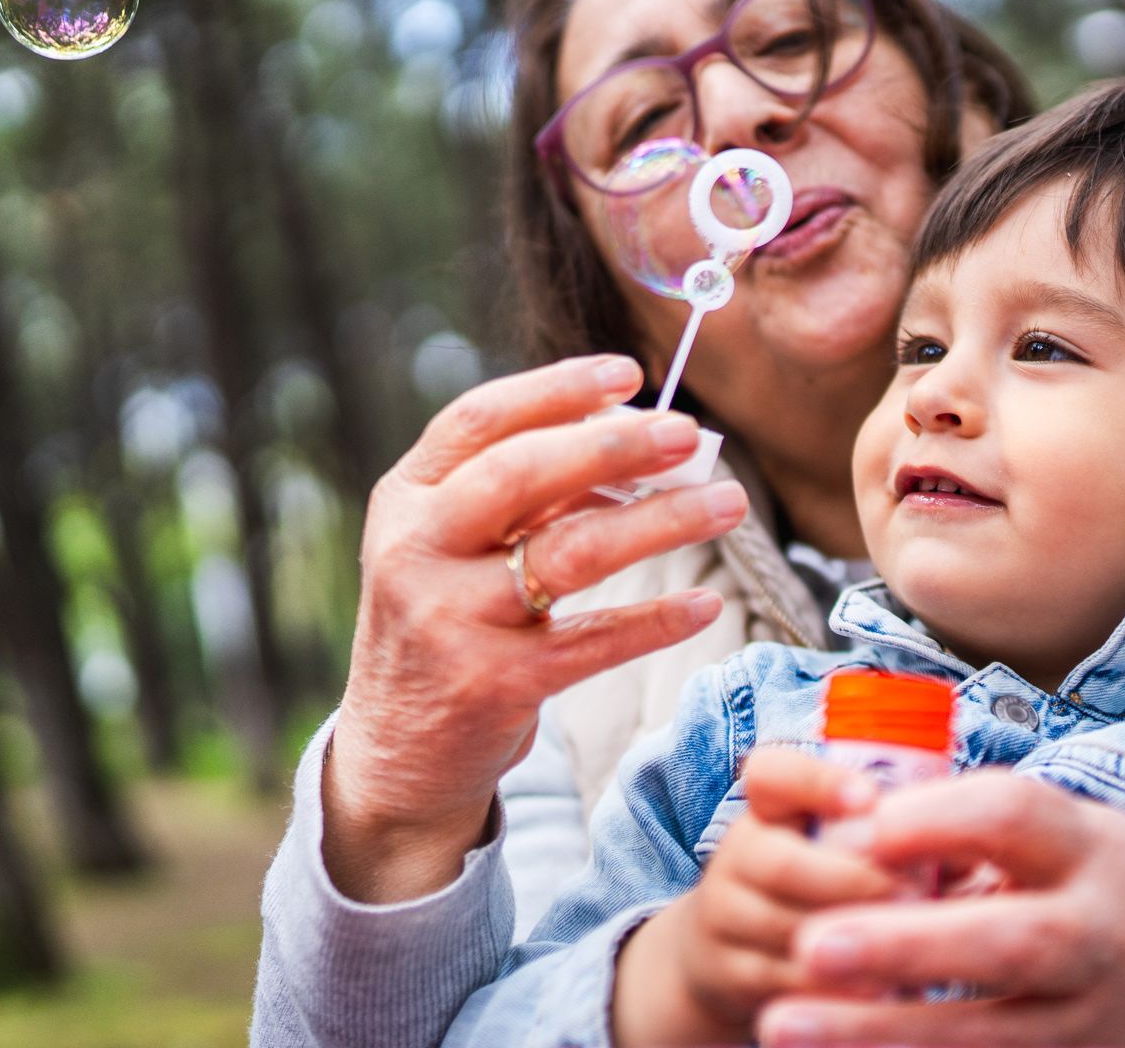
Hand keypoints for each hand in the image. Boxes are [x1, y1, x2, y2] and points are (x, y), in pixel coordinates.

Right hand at [322, 355, 750, 902]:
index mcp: (406, 499)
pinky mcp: (493, 685)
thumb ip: (528, 491)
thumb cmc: (447, 622)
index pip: (477, 421)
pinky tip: (706, 604)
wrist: (396, 751)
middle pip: (521, 475)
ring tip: (728, 504)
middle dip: (615, 447)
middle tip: (689, 435)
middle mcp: (418, 551)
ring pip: (570, 553)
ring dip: (660, 522)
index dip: (556, 388)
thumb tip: (637, 435)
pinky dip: (656, 619)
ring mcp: (451, 620)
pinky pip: (593, 641)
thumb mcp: (457, 545)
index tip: (629, 373)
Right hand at [612, 749, 899, 1046]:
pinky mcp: (730, 975)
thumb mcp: (838, 841)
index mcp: (769, 807)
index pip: (773, 775)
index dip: (817, 783)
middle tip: (914, 893)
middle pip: (780, 863)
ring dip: (850, 936)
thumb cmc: (821, 879)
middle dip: (854, 880)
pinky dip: (838, 987)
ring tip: (909, 941)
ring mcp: (726, 916)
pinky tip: (883, 986)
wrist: (731, 949)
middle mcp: (738, 854)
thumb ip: (892, 834)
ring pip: (786, 930)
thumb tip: (963, 848)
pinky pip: (787, 984)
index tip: (869, 797)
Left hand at [757, 771, 1124, 1045]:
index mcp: (1095, 851)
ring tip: (781, 1023)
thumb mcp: (1067, 834)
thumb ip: (977, 824)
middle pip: (1009, 942)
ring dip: (878, 1032)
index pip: (1019, 817)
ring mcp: (1090, 1021)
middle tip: (813, 945)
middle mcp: (1103, 937)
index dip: (940, 818)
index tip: (863, 826)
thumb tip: (849, 823)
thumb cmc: (1098, 887)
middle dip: (907, 945)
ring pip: (985, 1035)